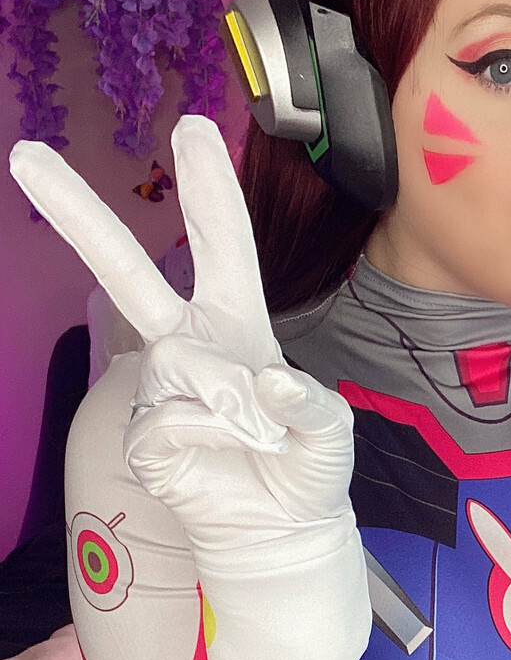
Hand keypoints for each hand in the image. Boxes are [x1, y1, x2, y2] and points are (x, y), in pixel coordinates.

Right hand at [9, 116, 369, 659]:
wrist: (281, 532)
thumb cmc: (305, 468)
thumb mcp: (332, 429)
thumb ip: (308, 401)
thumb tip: (261, 384)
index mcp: (237, 322)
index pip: (221, 244)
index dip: (208, 187)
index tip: (190, 127)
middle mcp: (189, 342)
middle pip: (126, 270)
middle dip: (79, 213)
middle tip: (25, 154)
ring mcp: (161, 387)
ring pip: (175, 361)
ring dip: (225, 396)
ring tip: (256, 432)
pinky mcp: (144, 434)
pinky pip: (167, 415)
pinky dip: (209, 433)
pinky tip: (225, 452)